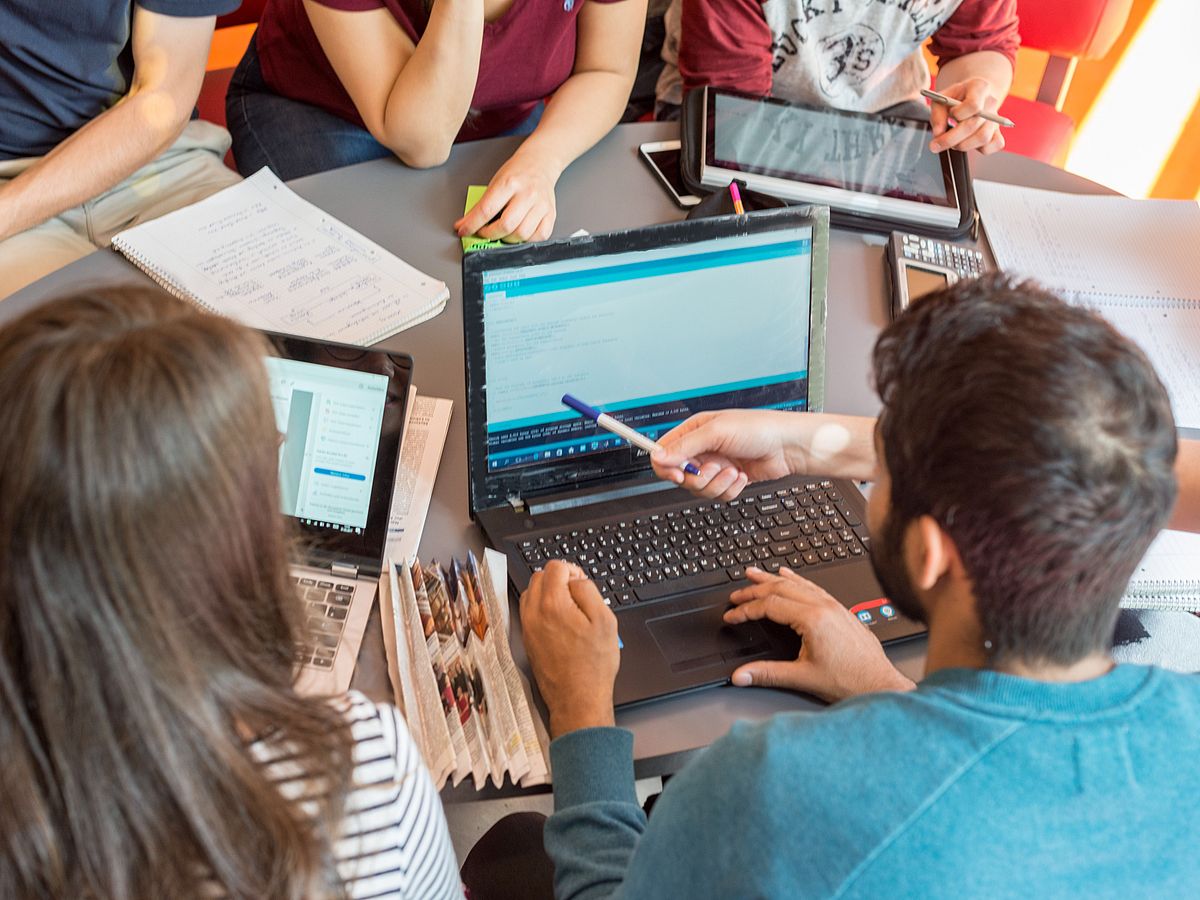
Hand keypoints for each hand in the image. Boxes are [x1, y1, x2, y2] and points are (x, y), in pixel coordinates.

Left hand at [454, 147, 559, 242]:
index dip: (472, 224)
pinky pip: (539, 236)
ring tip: (502, 232)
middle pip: (506, 225)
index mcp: (509, 183)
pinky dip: (527, 240)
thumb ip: (483, 204)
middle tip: (483, 232)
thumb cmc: (517, 172)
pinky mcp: (551, 214)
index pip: (487, 210)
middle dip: (489, 234)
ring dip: (508, 239)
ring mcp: (541, 205)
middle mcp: (527, 194)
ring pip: (522, 234)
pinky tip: (520, 232)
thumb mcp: (496, 182)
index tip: (463, 230)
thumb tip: (467, 224)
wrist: (540, 163)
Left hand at [519, 560, 619, 736]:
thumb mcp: (605, 621)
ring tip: (570, 606)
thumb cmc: (593, 666)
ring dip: (548, 591)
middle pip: (539, 576)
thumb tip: (576, 580)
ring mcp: (528, 627)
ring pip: (531, 592)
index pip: (554, 567)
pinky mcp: (527, 639)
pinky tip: (560, 619)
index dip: (572, 569)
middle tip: (577, 592)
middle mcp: (534, 614)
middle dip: (558, 578)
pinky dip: (542, 607)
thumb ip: (588, 591)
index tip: (582, 582)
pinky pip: (529, 611)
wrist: (577, 699)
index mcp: (553, 605)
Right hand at [650, 409, 800, 500]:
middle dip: (699, 477)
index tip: (677, 474)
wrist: (787, 447)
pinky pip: (717, 495)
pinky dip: (730, 488)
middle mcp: (702, 449)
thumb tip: (658, 456)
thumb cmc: (758, 429)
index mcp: (694, 431)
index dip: (666, 466)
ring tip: (733, 470)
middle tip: (713, 468)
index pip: (665, 451)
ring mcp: (715, 466)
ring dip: (718, 483)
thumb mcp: (717, 432)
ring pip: (699, 489)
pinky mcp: (727, 480)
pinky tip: (742, 475)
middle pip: (681, 475)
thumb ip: (685, 446)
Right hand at [723, 567, 914, 701]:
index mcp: (813, 620)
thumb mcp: (803, 678)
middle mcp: (824, 607)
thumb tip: (742, 675)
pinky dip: (796, 580)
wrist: (880, 684)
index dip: (746, 609)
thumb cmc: (850, 681)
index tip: (733, 615)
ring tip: (754, 574)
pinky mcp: (841, 611)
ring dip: (772, 579)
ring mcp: (834, 607)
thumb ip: (767, 674)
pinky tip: (789, 575)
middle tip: (736, 593)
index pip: (770, 605)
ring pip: (797, 584)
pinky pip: (813, 587)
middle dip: (754, 590)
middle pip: (781, 589)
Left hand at [929, 78, 1004, 154]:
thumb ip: (937, 114)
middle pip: (974, 125)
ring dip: (962, 145)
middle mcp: (991, 103)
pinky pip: (995, 145)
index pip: (973, 105)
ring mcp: (996, 119)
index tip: (949, 115)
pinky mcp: (998, 132)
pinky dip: (980, 149)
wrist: (971, 97)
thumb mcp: (941, 99)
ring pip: (983, 138)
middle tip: (935, 144)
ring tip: (952, 142)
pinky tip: (967, 143)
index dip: (958, 114)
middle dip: (951, 139)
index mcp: (979, 88)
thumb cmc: (955, 98)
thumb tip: (938, 133)